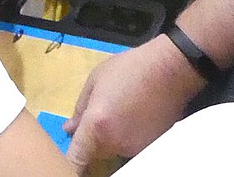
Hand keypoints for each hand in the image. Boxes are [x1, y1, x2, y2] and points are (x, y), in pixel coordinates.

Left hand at [64, 36, 203, 171]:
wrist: (167, 71)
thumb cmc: (128, 69)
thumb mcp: (95, 80)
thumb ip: (80, 108)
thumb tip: (69, 129)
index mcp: (97, 125)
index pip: (78, 157)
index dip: (71, 164)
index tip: (65, 165)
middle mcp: (115, 143)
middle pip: (96, 154)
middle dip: (92, 141)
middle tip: (100, 115)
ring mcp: (135, 149)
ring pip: (113, 151)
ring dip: (110, 139)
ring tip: (119, 111)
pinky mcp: (150, 149)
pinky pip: (130, 148)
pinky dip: (126, 138)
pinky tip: (132, 117)